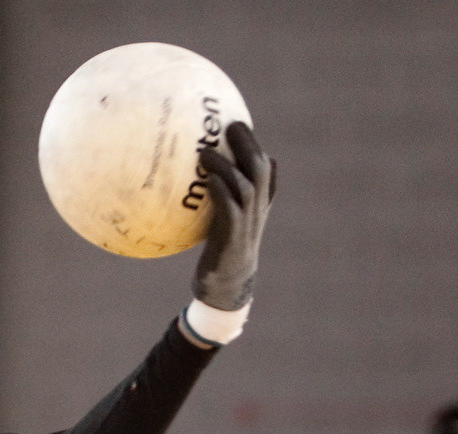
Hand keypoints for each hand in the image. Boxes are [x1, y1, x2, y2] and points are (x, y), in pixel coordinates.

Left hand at [193, 122, 275, 311]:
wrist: (226, 286)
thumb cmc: (218, 252)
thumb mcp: (220, 223)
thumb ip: (216, 201)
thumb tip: (191, 182)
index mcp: (259, 203)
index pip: (266, 168)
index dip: (256, 145)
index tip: (238, 124)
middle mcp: (258, 208)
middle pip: (260, 167)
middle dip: (248, 144)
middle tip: (231, 124)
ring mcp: (249, 222)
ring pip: (247, 183)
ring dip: (228, 165)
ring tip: (207, 151)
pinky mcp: (234, 236)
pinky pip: (230, 208)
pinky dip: (221, 191)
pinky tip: (207, 180)